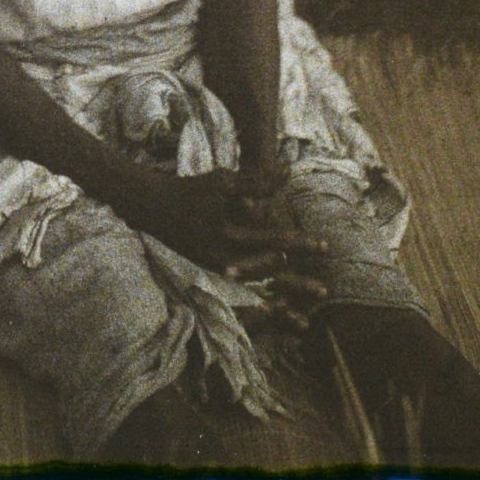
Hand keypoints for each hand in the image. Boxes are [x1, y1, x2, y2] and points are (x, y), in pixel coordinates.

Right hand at [136, 171, 329, 330]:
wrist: (153, 208)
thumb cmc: (191, 190)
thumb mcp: (223, 181)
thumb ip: (257, 181)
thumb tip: (287, 171)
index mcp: (230, 235)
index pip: (276, 240)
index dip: (303, 243)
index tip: (325, 248)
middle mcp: (224, 259)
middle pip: (270, 274)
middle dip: (298, 282)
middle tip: (324, 291)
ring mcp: (216, 269)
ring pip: (257, 288)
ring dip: (281, 295)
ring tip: (304, 309)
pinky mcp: (211, 271)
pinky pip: (243, 288)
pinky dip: (260, 298)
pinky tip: (276, 307)